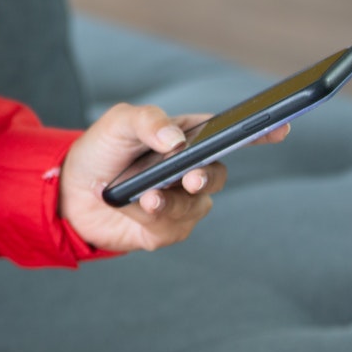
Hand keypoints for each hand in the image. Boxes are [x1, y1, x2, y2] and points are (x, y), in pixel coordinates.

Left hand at [58, 104, 289, 253]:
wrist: (70, 190)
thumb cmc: (101, 149)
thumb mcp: (119, 122)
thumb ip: (148, 121)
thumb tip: (175, 139)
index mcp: (187, 138)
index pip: (230, 135)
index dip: (259, 133)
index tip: (281, 128)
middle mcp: (191, 171)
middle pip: (218, 175)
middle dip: (206, 177)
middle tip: (190, 178)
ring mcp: (181, 202)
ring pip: (195, 206)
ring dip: (169, 201)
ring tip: (144, 195)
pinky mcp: (166, 230)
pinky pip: (172, 228)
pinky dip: (151, 217)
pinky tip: (137, 206)